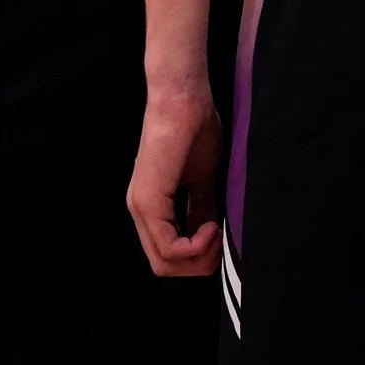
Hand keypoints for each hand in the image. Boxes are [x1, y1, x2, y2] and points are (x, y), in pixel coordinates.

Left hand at [128, 78, 223, 277]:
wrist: (185, 98)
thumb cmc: (196, 130)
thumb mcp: (204, 181)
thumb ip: (202, 211)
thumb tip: (212, 240)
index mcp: (152, 207)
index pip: (169, 256)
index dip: (200, 256)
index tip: (223, 235)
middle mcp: (141, 211)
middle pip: (165, 267)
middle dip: (200, 263)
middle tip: (223, 239)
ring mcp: (141, 207)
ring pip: (165, 263)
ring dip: (200, 256)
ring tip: (218, 231)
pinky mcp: (148, 200)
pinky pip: (169, 247)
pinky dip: (197, 245)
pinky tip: (212, 225)